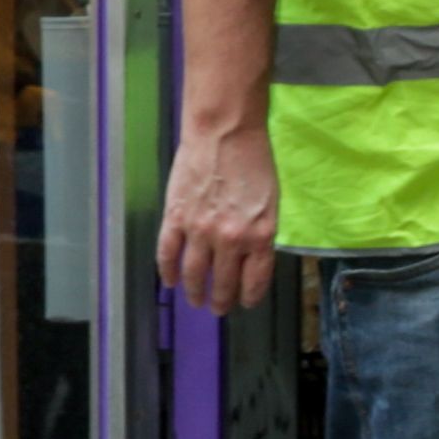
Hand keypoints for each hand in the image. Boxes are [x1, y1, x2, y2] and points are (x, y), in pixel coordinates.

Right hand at [159, 122, 279, 314]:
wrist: (224, 131)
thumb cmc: (253, 159)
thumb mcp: (271, 201)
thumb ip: (261, 232)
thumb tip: (250, 256)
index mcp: (260, 235)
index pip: (255, 281)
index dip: (249, 297)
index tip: (245, 302)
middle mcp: (230, 240)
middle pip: (223, 282)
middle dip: (221, 300)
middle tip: (218, 307)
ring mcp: (200, 230)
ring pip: (193, 273)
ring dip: (195, 291)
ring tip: (196, 300)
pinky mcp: (175, 218)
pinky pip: (167, 253)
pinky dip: (167, 271)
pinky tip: (169, 281)